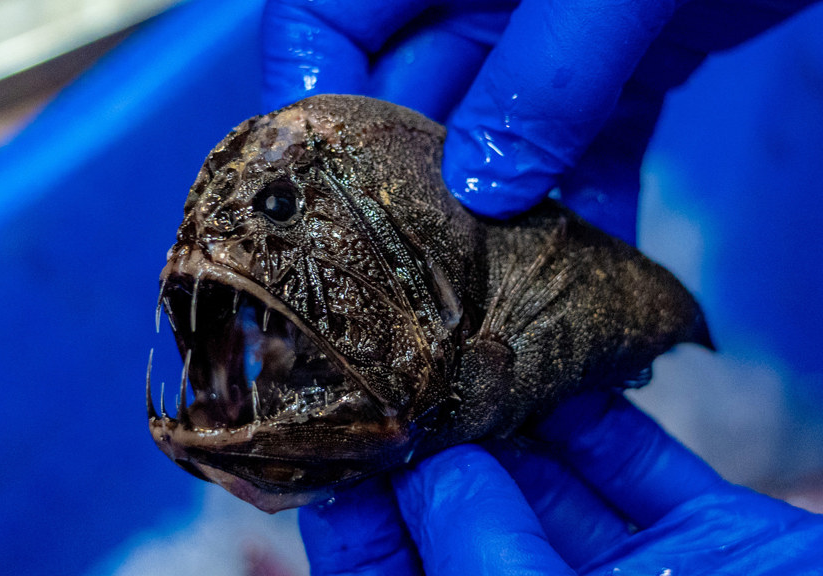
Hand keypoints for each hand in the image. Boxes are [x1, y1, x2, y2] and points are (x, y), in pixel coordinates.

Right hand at [262, 0, 814, 243]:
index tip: (321, 197)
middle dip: (417, 196)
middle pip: (409, 106)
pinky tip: (597, 279)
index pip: (319, 25)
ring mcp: (543, 39)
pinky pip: (583, 154)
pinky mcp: (615, 72)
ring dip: (505, 224)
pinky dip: (591, 213)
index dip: (307, 108)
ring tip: (505, 304)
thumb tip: (484, 188)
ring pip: (495, 146)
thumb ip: (542, 78)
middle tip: (424, 285)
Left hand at [299, 391, 822, 574]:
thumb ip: (482, 554)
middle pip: (478, 524)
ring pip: (556, 489)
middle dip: (441, 451)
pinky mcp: (714, 538)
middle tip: (399, 370)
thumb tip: (431, 475)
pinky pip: (641, 467)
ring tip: (466, 351)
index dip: (362, 519)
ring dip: (515, 422)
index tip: (338, 442)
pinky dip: (604, 418)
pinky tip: (564, 366)